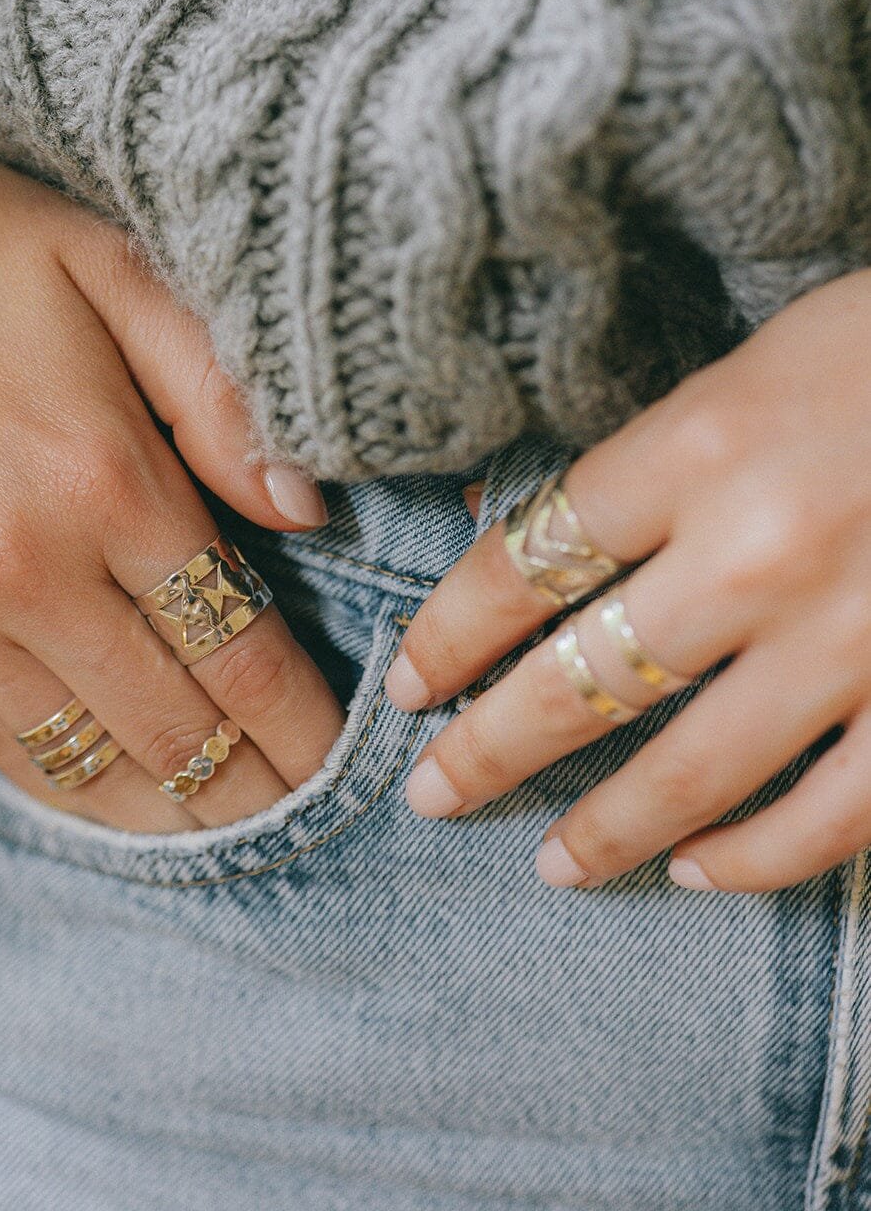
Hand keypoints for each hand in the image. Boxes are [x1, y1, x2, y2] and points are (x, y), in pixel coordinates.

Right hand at [0, 96, 341, 832]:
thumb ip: (218, 389)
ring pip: (84, 760)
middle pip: (174, 729)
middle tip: (309, 812)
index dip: (306, 726)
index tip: (349, 760)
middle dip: (258, 788)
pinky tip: (116, 794)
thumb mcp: (107, 264)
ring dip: (171, 808)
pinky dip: (67, 781)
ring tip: (230, 828)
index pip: (239, 650)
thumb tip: (308, 510)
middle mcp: (21, 568)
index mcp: (101, 477)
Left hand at [384, 270, 870, 892]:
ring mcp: (851, 638)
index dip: (451, 634)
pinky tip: (700, 869)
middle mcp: (759, 551)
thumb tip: (517, 529)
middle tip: (432, 795)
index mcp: (702, 445)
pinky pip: (828, 817)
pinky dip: (756, 860)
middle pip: (581, 679)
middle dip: (489, 749)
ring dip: (607, 828)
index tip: (410, 683)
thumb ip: (649, 461)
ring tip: (551, 863)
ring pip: (692, 771)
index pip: (529, 561)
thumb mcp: (753, 365)